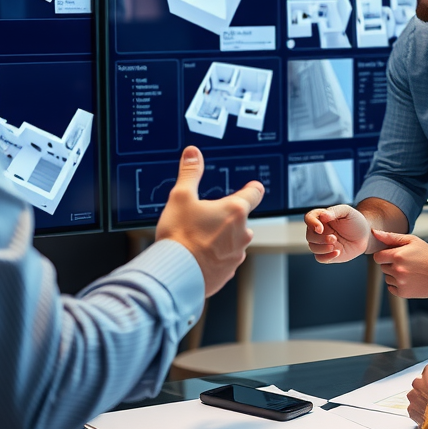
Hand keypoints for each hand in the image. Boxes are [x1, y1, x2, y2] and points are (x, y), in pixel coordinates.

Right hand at [155, 146, 264, 296]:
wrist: (174, 274)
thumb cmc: (179, 237)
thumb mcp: (180, 197)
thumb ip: (189, 173)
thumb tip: (193, 154)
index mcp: (234, 211)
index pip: (254, 193)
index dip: (251, 188)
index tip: (250, 188)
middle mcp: (242, 233)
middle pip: (239, 219)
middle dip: (225, 217)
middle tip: (203, 218)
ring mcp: (237, 255)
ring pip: (233, 240)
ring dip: (221, 238)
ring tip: (197, 239)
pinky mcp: (228, 272)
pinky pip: (225, 260)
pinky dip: (215, 256)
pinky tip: (197, 256)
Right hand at [304, 204, 370, 263]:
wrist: (365, 236)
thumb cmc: (355, 221)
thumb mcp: (347, 211)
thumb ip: (335, 211)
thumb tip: (323, 216)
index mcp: (321, 218)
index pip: (308, 218)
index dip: (311, 223)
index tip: (320, 228)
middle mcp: (319, 231)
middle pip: (309, 235)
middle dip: (320, 239)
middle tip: (334, 238)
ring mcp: (323, 243)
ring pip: (313, 247)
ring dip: (322, 248)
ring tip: (335, 246)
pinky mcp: (328, 254)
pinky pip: (320, 258)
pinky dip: (326, 257)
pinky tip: (337, 253)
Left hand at [371, 230, 427, 297]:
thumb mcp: (412, 241)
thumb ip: (391, 237)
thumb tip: (375, 233)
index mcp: (397, 256)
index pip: (377, 257)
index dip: (384, 255)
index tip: (393, 255)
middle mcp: (397, 270)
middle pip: (382, 267)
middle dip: (390, 264)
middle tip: (406, 262)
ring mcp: (400, 283)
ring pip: (387, 278)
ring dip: (394, 275)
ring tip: (409, 271)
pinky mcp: (404, 293)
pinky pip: (391, 288)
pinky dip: (397, 284)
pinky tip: (409, 279)